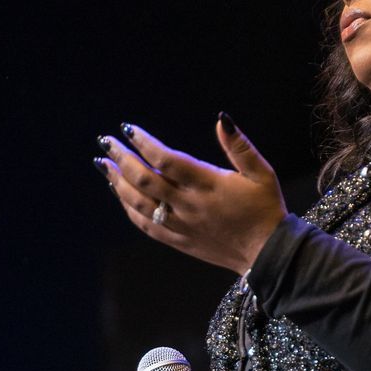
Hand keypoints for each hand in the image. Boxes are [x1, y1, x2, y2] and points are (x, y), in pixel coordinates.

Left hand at [96, 115, 286, 273]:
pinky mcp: (179, 240)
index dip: (144, 143)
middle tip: (106, 142)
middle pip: (145, 179)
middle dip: (122, 159)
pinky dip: (129, 208)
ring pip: (139, 203)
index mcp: (208, 184)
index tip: (128, 129)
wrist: (266, 253)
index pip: (166, 159)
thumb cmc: (265, 208)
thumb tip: (222, 118)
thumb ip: (239, 146)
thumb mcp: (261, 173)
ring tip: (104, 166)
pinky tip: (120, 194)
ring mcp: (181, 224)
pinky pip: (146, 225)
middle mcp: (189, 205)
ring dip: (118, 183)